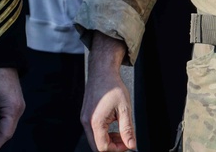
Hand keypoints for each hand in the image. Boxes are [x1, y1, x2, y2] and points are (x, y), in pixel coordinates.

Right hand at [81, 34, 134, 151]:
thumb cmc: (112, 87)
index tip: (128, 144)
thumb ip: (127, 130)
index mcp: (95, 122)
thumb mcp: (124, 109)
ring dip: (108, 140)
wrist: (102, 72)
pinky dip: (104, 133)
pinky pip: (93, 131)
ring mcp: (84, 119)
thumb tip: (131, 145)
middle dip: (112, 146)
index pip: (103, 148)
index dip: (117, 149)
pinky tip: (113, 126)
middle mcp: (86, 122)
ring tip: (121, 133)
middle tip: (125, 141)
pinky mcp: (85, 115)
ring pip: (95, 139)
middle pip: (97, 146)